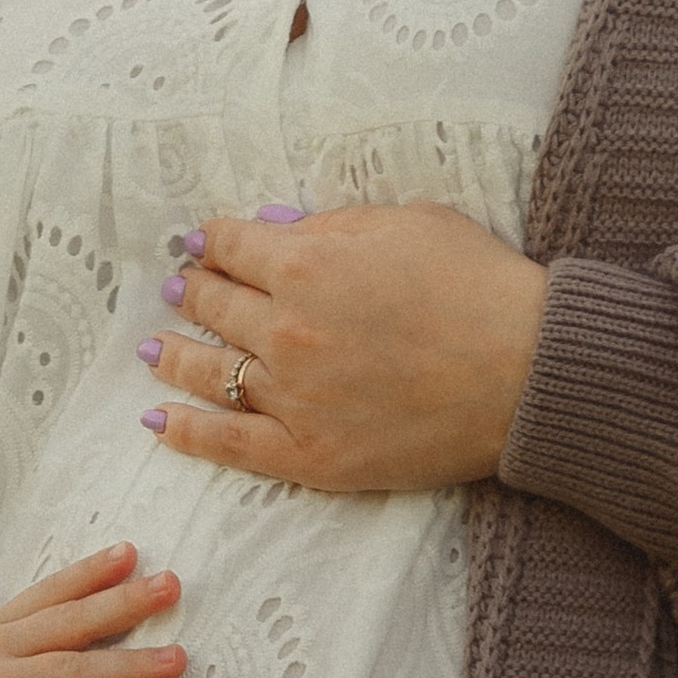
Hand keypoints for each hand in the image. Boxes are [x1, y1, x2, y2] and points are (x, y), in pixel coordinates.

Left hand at [141, 203, 549, 492]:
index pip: (235, 246)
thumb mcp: (409, 223)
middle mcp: (287, 329)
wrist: (524, 372)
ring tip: (154, 348)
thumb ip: (333, 225)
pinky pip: (228, 443)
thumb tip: (275, 228)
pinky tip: (158, 421)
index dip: (213, 242)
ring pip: (210, 372)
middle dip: (193, 291)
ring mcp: (291, 396)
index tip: (200, 243)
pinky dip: (186, 431)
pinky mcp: (306, 454)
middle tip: (178, 289)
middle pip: (216, 306)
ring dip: (174, 355)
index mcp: (308, 263)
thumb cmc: (480, 287)